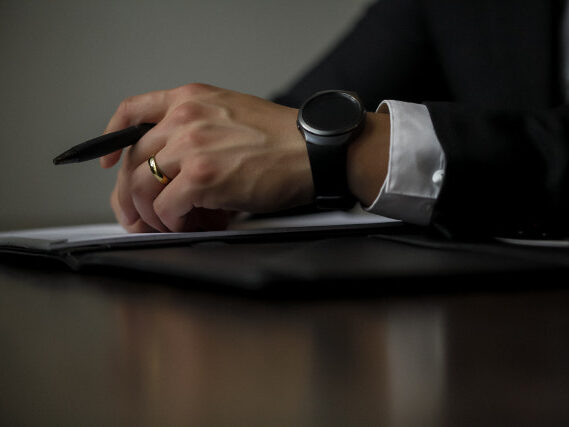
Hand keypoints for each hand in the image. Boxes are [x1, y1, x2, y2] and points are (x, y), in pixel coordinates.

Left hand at [101, 84, 313, 231]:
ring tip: (173, 225)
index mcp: (191, 99)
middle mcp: (185, 118)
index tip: (107, 162)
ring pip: (143, 187)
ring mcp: (192, 146)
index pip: (132, 111)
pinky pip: (166, 208)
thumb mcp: (231, 115)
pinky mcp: (203, 177)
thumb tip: (170, 173)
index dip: (112, 139)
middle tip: (139, 217)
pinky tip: (192, 225)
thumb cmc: (282, 139)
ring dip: (153, 215)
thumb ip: (195, 131)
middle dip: (131, 196)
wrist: (314, 150)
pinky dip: (173, 223)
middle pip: (132, 160)